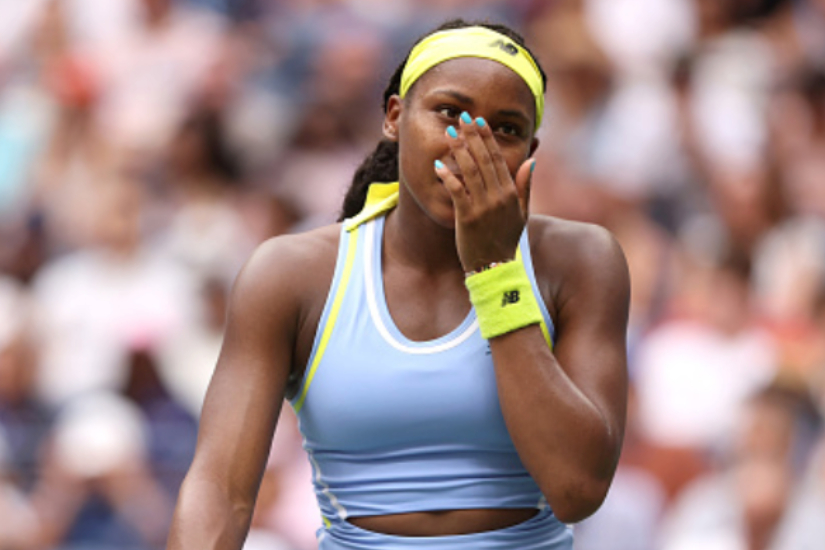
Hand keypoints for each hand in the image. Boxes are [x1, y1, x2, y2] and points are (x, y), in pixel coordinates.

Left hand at [435, 112, 534, 272]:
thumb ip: (525, 186)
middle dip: (473, 137)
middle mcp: (498, 197)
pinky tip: (438, 165)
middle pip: (484, 160)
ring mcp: (483, 207)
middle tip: (463, 118)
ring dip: (459, 151)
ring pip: (470, 171)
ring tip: (450, 134)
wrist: (495, 268)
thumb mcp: (521, 213)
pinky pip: (456, 192)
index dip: (487, 139)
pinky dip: (448, 177)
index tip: (479, 122)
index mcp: (511, 193)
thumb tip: (532, 160)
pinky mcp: (467, 218)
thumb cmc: (505, 240)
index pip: (498, 159)